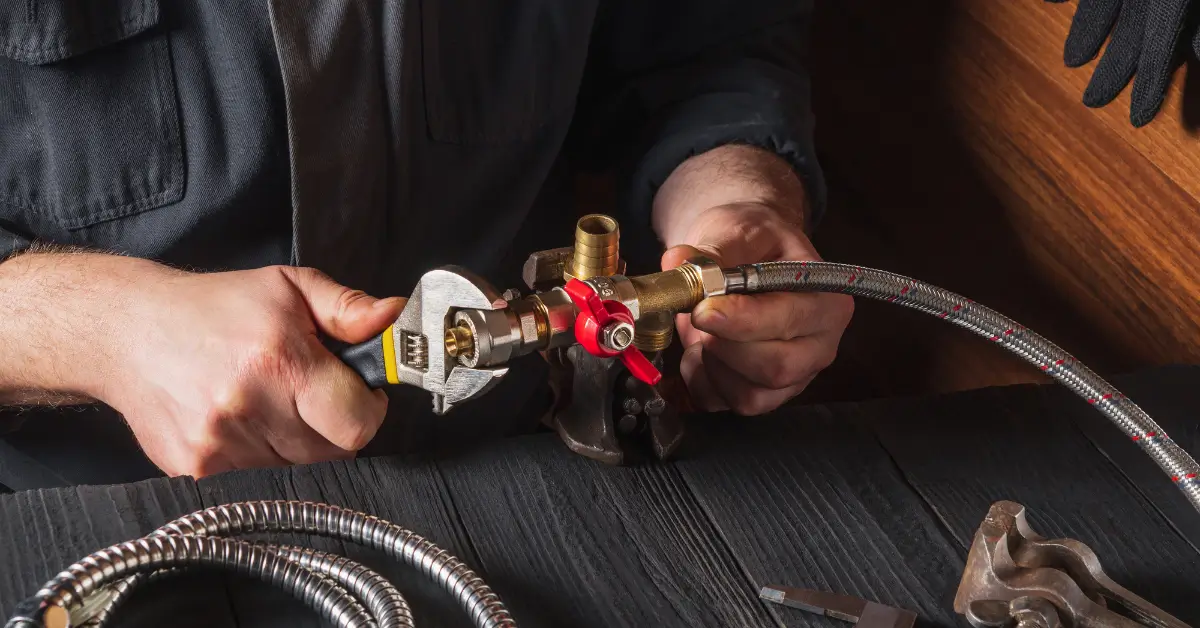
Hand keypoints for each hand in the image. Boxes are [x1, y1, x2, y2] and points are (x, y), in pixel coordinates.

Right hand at [104, 264, 403, 476]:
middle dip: (332, 420)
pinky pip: (255, 472)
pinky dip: (257, 449)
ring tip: (266, 394)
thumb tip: (396, 319)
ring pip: (294, 463)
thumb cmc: (214, 305)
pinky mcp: (195, 467)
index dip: (368, 409)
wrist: (127, 329)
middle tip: (309, 387)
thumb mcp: (289, 288)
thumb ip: (349, 308)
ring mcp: (217, 443)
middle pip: (330, 449)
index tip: (360, 392)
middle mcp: (247, 406)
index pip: (357, 423)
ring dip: (294, 436)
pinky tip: (236, 413)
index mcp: (279, 360)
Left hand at [661, 203, 853, 414]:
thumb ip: (708, 252)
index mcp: (826, 300)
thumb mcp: (735, 230)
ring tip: (701, 330)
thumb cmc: (752, 241)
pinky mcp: (763, 395)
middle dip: (724, 346)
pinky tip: (699, 351)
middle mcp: (819, 345)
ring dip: (711, 366)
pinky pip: (726, 405)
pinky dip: (701, 381)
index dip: (742, 321)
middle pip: (775, 368)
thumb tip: (678, 262)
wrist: (746, 253)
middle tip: (697, 316)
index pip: (788, 322)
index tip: (703, 309)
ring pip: (751, 396)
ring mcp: (794, 376)